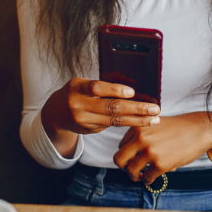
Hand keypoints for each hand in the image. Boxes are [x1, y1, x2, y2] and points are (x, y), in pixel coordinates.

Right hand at [41, 77, 160, 156]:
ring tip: (155, 119)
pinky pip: (112, 125)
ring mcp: (84, 121)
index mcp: (77, 88)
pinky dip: (129, 123)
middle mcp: (79, 105)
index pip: (96, 88)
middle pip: (110, 107)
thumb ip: (107, 80)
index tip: (132, 92)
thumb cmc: (76, 92)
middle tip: (154, 108)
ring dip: (137, 120)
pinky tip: (143, 122)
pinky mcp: (90, 131)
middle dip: (135, 109)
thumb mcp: (84, 81)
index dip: (114, 90)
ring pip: (115, 120)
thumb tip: (134, 82)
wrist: (56, 114)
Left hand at [113, 112, 211, 184]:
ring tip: (141, 175)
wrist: (200, 130)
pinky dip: (147, 180)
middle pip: (119, 159)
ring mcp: (150, 151)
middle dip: (123, 167)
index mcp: (138, 127)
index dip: (126, 154)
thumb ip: (141, 135)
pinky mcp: (160, 164)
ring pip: (130, 171)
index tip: (133, 158)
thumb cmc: (180, 128)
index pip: (121, 145)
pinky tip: (152, 177)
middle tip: (131, 170)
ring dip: (134, 176)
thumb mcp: (155, 124)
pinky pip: (146, 178)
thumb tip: (131, 155)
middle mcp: (141, 138)